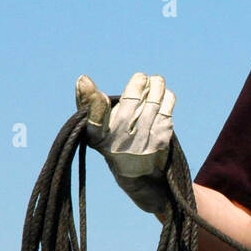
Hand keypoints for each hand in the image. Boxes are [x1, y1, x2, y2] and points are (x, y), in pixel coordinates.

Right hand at [75, 72, 175, 219]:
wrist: (137, 171)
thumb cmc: (112, 140)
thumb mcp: (95, 126)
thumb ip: (87, 102)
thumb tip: (83, 79)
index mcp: (98, 135)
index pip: (95, 119)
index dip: (94, 103)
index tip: (95, 90)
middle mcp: (120, 138)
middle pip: (132, 99)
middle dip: (139, 82)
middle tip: (141, 79)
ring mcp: (142, 139)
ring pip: (153, 99)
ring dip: (156, 85)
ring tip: (154, 83)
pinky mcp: (160, 138)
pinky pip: (167, 107)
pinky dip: (167, 97)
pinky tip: (163, 96)